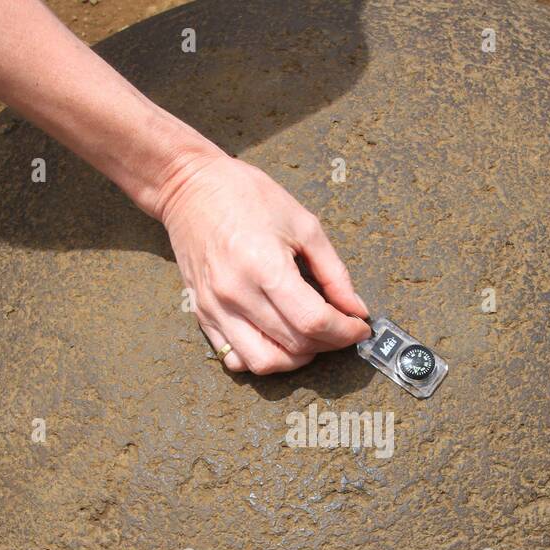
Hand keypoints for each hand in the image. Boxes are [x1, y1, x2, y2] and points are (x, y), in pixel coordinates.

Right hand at [158, 154, 370, 373]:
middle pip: (294, 344)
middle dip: (329, 343)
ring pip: (264, 362)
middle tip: (341, 329)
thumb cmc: (247, 196)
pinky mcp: (201, 314)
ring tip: (311, 340)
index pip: (313, 321)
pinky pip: (234, 358)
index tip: (360, 327)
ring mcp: (215, 308)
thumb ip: (334, 271)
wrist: (189, 187)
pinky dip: (262, 359)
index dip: (345, 332)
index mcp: (265, 266)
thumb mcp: (303, 224)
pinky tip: (277, 341)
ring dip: (296, 359)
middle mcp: (237, 293)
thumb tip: (356, 308)